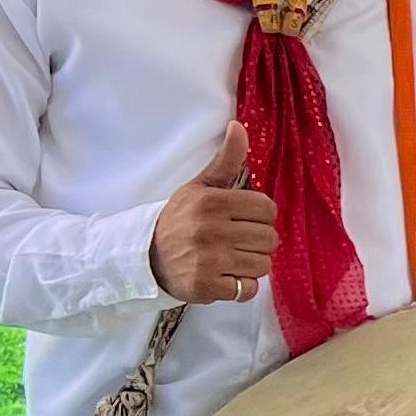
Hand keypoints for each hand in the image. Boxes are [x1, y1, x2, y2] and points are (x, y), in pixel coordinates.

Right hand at [152, 123, 279, 305]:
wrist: (146, 256)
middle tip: (235, 241)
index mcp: (212, 202)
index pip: (267, 209)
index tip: (243, 219)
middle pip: (269, 238)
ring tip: (229, 259)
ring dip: (251, 265)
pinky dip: (241, 287)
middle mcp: (210, 230)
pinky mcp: (206, 287)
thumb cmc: (179, 220)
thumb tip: (239, 126)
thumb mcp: (200, 187)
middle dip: (257, 241)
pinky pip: (248, 289)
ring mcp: (208, 261)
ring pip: (262, 265)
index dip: (260, 216)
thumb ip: (225, 160)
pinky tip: (224, 276)